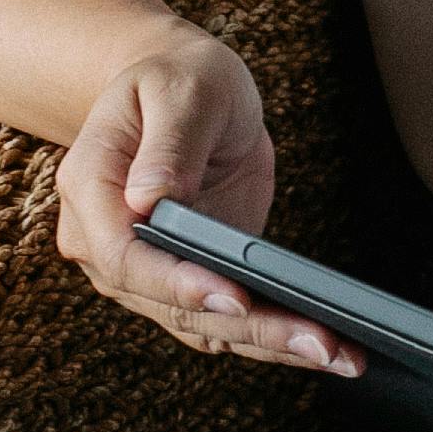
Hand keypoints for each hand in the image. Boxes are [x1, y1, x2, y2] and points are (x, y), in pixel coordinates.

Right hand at [53, 30, 355, 374]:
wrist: (177, 89)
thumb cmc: (176, 77)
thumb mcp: (182, 88)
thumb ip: (171, 142)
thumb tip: (151, 199)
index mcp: (92, 189)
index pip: (126, 257)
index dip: (178, 284)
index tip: (233, 297)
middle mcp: (108, 243)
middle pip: (172, 306)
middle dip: (248, 326)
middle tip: (319, 342)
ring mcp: (147, 270)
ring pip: (204, 325)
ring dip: (271, 343)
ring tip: (340, 354)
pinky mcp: (189, 279)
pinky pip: (226, 320)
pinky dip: (274, 336)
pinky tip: (329, 347)